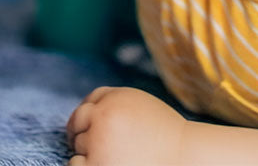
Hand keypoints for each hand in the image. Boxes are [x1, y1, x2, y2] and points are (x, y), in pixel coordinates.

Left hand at [67, 87, 184, 165]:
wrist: (182, 159)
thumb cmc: (163, 135)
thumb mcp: (139, 104)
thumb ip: (113, 102)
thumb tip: (85, 111)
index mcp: (115, 98)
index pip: (88, 102)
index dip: (90, 116)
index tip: (95, 127)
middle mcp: (104, 116)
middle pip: (79, 121)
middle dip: (84, 131)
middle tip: (100, 144)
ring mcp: (98, 142)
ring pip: (77, 145)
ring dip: (88, 151)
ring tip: (113, 156)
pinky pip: (75, 165)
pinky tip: (103, 165)